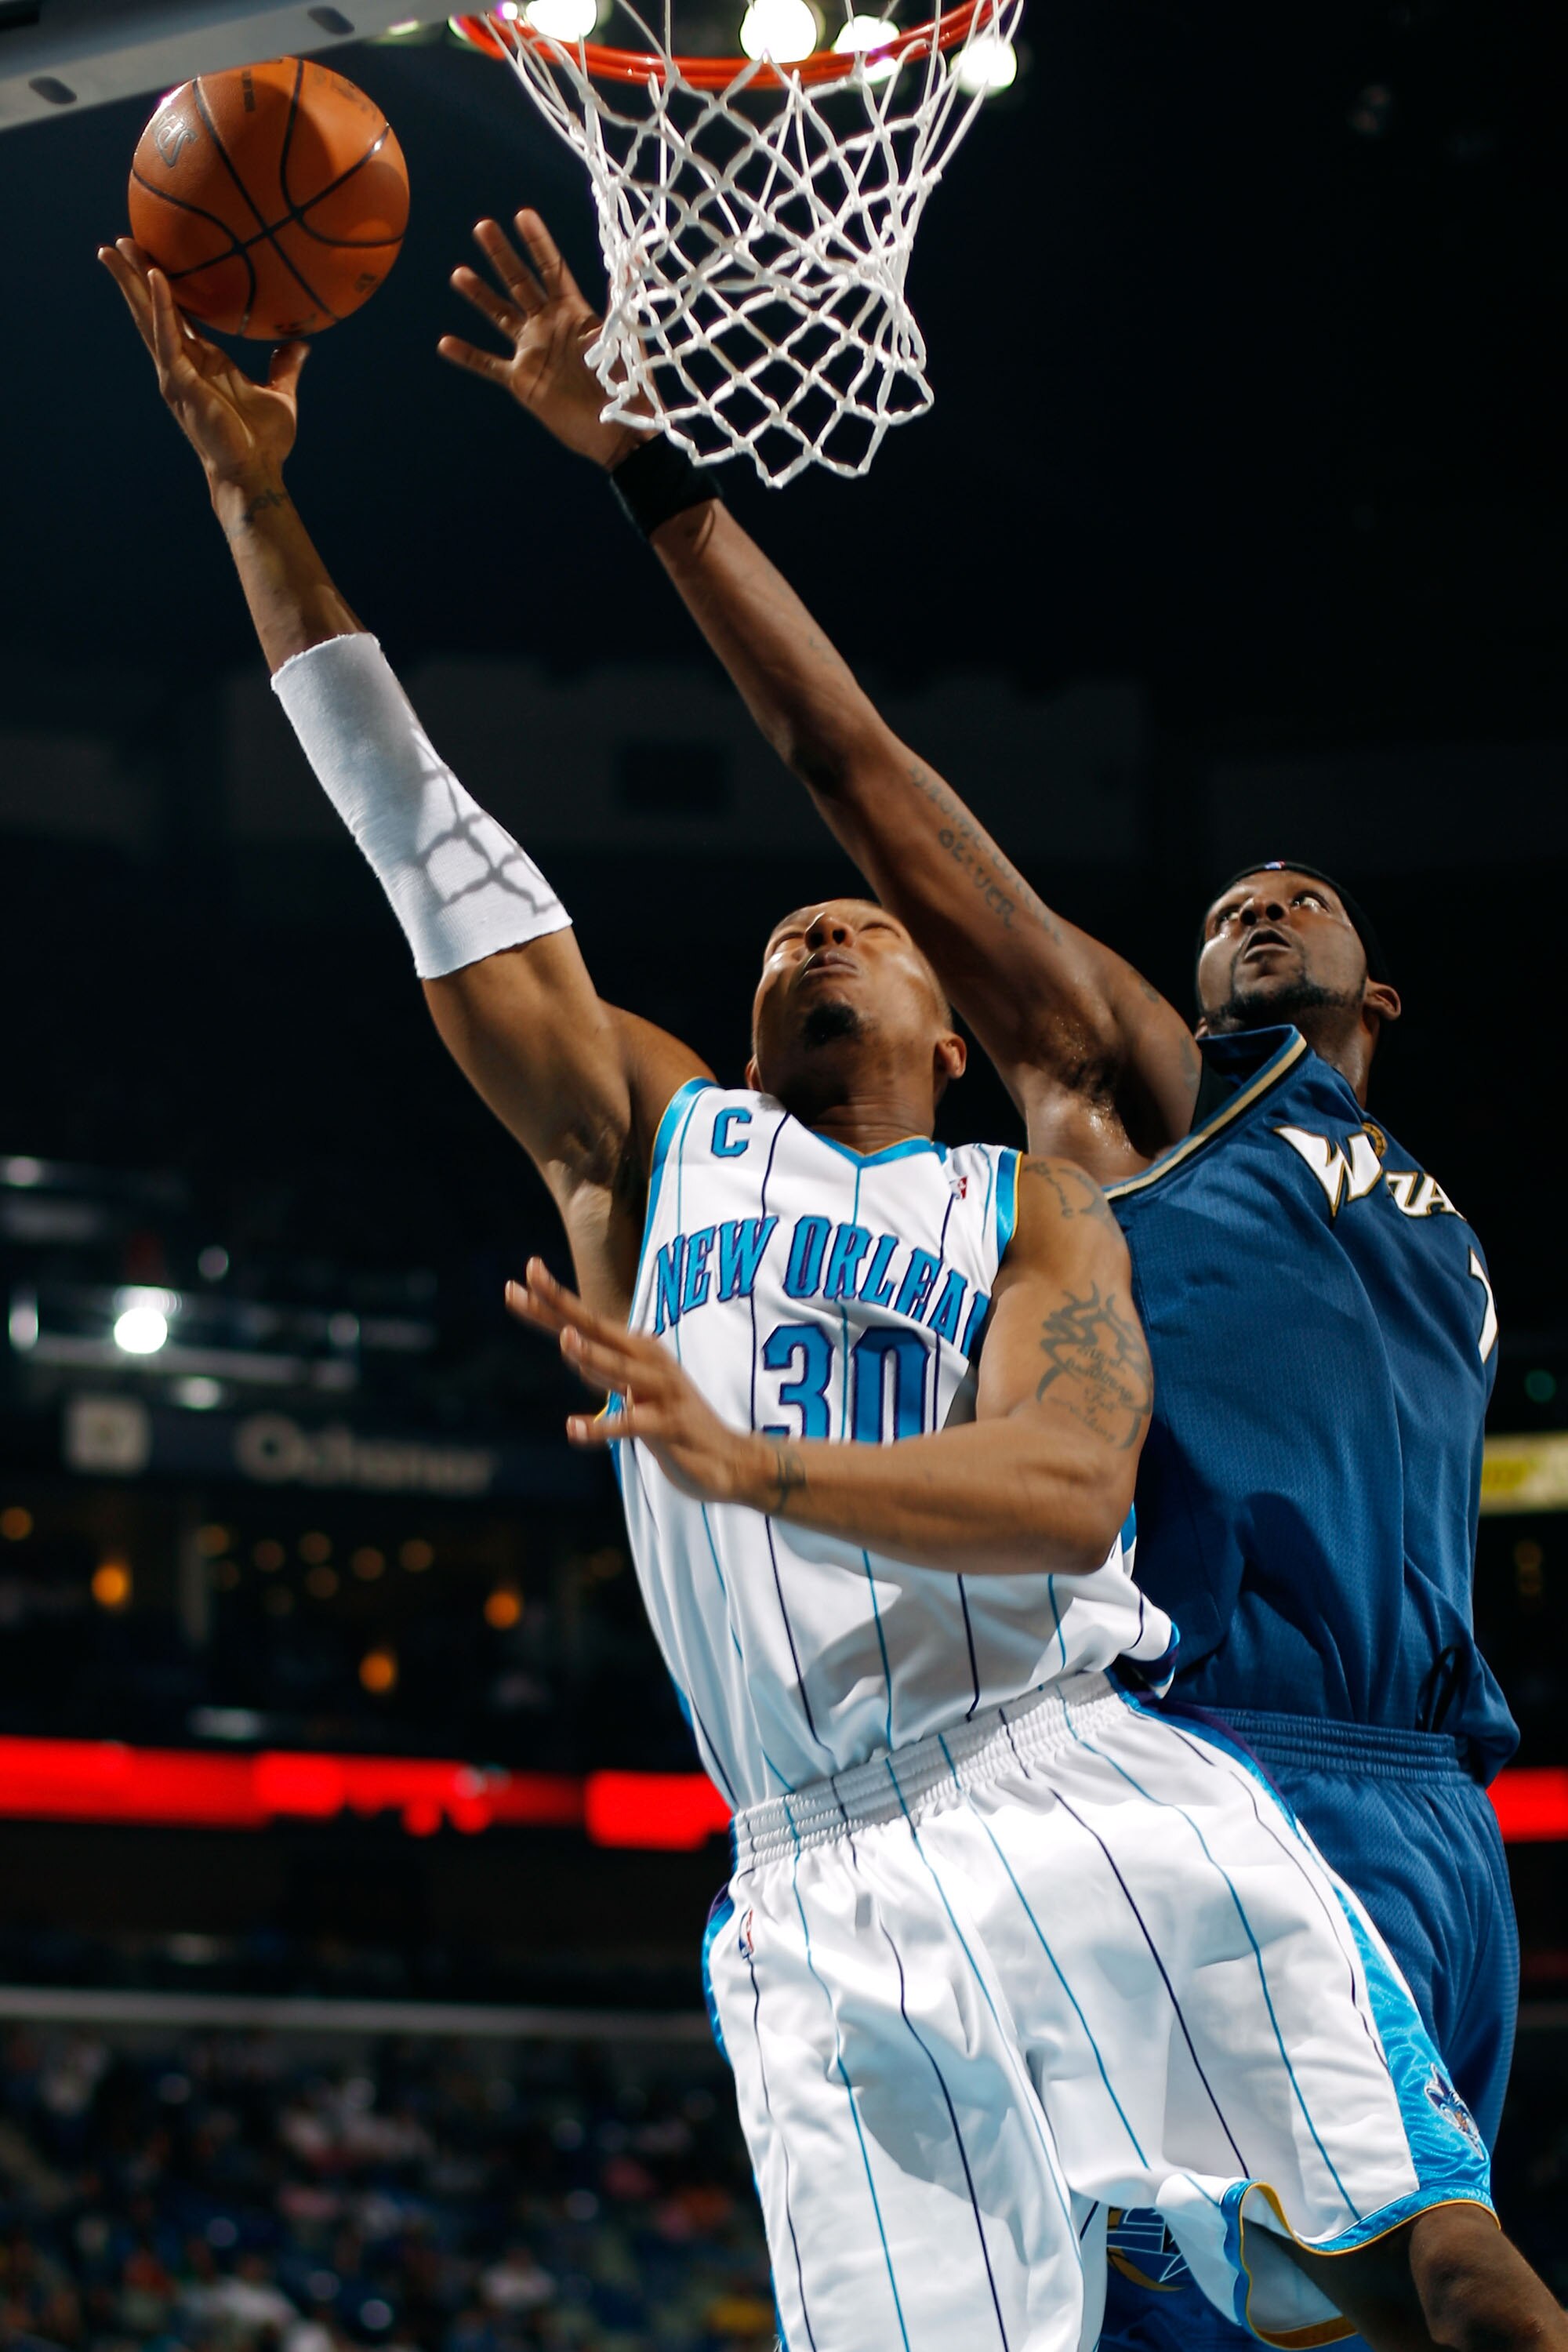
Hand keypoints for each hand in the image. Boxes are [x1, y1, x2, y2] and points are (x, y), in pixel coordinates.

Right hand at [98, 238, 306, 490]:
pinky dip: (162, 306)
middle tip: (118, 242)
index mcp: (203, 363)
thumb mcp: (279, 394)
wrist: (255, 473)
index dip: (162, 289)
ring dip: (131, 283)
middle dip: (133, 277)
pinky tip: (155, 277)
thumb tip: (301, 344)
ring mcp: (177, 373)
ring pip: (148, 318)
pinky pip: (168, 337)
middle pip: (151, 311)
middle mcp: (183, 364)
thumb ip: (285, 367)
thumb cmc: (264, 441)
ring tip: (114, 250)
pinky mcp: (182, 382)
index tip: (152, 258)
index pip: (176, 317)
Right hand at [438, 210, 648, 470]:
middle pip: (519, 282)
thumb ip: (622, 295)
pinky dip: (467, 356)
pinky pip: (489, 365)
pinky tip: (445, 343)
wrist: (619, 431)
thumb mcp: (625, 335)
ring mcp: (533, 351)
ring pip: (499, 315)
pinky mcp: (522, 381)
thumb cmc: (628, 383)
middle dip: (501, 255)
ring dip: (480, 295)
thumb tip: (635, 253)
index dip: (538, 242)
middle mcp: (549, 325)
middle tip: (482, 226)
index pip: (552, 268)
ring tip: (458, 274)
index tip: (522, 214)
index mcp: (574, 311)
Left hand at [506, 1259, 764, 1504]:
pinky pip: (632, 1424)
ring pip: (620, 1369)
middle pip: (597, 1328)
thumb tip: (571, 1343)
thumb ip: (604, 1365)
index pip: (588, 1320)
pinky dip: (603, 1427)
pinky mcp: (668, 1425)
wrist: (730, 1458)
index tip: (528, 1268)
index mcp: (637, 1349)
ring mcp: (660, 1391)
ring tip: (565, 1340)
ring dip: (593, 1355)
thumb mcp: (636, 1385)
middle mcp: (648, 1361)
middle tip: (531, 1274)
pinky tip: (573, 1428)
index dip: (556, 1296)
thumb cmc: (676, 1420)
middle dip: (563, 1304)